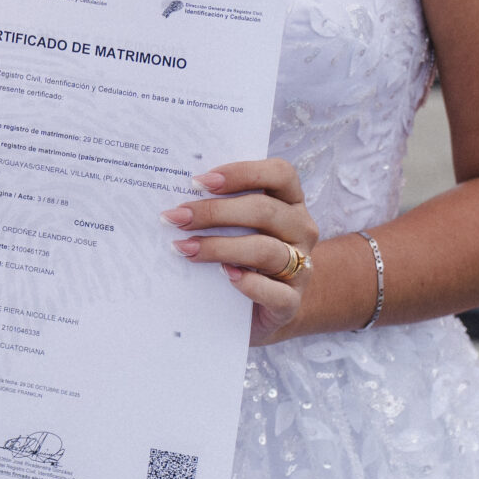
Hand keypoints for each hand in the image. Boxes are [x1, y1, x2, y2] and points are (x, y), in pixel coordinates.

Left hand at [163, 156, 317, 344]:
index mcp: (290, 201)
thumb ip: (220, 207)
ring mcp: (301, 267)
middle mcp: (301, 229)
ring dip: (219, 247)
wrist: (260, 306)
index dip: (241, 172)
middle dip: (214, 212)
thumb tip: (179, 201)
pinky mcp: (292, 301)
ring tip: (184, 248)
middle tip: (177, 218)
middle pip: (264, 211)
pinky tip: (223, 275)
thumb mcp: (236, 226)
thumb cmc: (241, 254)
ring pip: (265, 250)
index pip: (279, 173)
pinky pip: (275, 292)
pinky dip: (248, 283)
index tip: (199, 181)